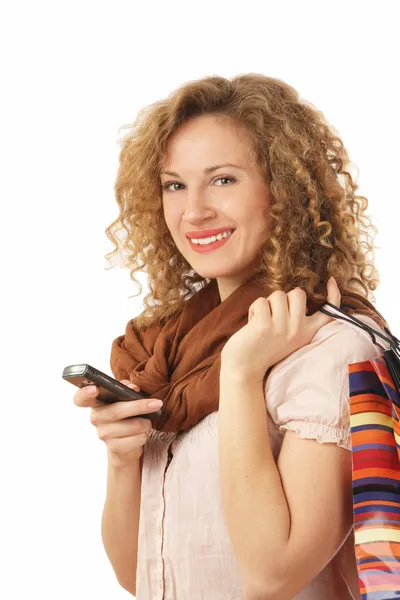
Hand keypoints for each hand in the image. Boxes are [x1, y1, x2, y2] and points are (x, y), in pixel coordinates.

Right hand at [73, 380, 162, 464]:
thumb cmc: (126, 414)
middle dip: (139, 406)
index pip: (81, 398)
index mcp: (96, 403)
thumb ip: (126, 387)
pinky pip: (136, 439)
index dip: (84, 393)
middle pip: (116, 411)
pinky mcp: (114, 448)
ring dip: (145, 423)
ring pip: (131, 426)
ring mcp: (103, 434)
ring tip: (148, 421)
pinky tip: (142, 434)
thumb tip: (133, 388)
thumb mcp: (124, 397)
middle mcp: (96, 418)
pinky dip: (144, 435)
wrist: (126, 443)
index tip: (94, 389)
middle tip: (156, 403)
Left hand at [220, 277, 340, 382]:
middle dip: (284, 298)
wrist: (244, 370)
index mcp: (307, 334)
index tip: (330, 281)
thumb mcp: (289, 336)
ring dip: (267, 304)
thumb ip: (297, 319)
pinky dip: (254, 309)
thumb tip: (298, 293)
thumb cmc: (265, 348)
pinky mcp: (264, 325)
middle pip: (298, 293)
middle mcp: (298, 331)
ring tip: (262, 321)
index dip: (333, 294)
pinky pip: (261, 301)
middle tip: (274, 315)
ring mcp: (282, 328)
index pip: (329, 313)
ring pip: (278, 294)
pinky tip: (252, 325)